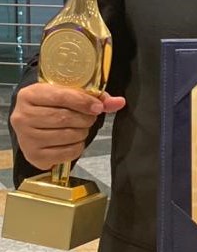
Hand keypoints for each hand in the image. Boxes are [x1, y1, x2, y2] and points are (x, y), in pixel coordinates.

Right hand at [10, 83, 124, 169]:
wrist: (34, 125)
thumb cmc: (53, 106)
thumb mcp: (68, 95)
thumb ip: (94, 98)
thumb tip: (119, 102)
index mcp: (29, 95)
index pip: (61, 96)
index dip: (83, 102)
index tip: (98, 107)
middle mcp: (21, 117)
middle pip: (64, 118)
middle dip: (85, 118)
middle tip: (90, 117)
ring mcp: (25, 138)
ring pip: (66, 136)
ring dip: (82, 132)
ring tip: (81, 128)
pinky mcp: (33, 156)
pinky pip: (66, 153)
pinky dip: (77, 147)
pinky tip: (74, 140)